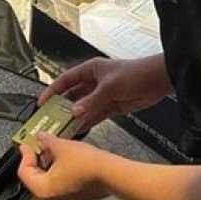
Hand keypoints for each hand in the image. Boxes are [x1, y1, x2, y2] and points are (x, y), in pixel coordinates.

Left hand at [17, 133, 114, 199]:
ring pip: (49, 184)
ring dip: (48, 168)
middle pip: (35, 180)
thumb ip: (46, 141)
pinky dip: (59, 175)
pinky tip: (65, 162)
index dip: (25, 155)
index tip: (26, 145)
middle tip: (37, 147)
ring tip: (52, 152)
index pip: (24, 172)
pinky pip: (62, 187)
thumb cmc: (88, 165)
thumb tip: (41, 137)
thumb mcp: (61, 146)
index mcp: (43, 191)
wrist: (111, 173)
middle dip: (36, 162)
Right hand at [39, 55, 171, 128]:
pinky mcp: (111, 106)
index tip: (42, 102)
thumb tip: (75, 112)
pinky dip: (86, 122)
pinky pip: (94, 115)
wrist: (158, 80)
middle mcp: (94, 82)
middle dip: (61, 107)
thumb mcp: (110, 86)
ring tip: (62, 128)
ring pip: (82, 108)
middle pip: (72, 96)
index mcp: (90, 70)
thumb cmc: (136, 73)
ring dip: (73, 118)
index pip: (65, 80)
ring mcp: (102, 95)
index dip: (52, 91)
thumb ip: (92, 101)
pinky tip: (78, 129)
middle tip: (50, 120)